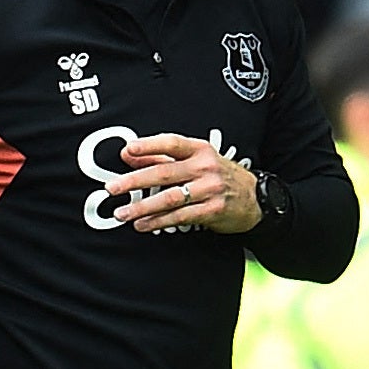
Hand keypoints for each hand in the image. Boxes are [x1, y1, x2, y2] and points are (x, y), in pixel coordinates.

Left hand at [105, 132, 261, 233]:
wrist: (255, 198)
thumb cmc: (217, 175)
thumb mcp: (195, 160)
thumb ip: (160, 156)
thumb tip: (127, 154)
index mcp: (199, 150)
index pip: (171, 143)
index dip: (148, 146)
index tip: (127, 150)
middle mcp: (205, 167)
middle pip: (164, 173)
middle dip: (135, 181)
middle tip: (112, 188)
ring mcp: (210, 189)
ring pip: (170, 198)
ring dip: (143, 207)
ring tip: (123, 213)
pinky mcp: (213, 210)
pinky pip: (181, 216)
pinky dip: (159, 221)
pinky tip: (144, 224)